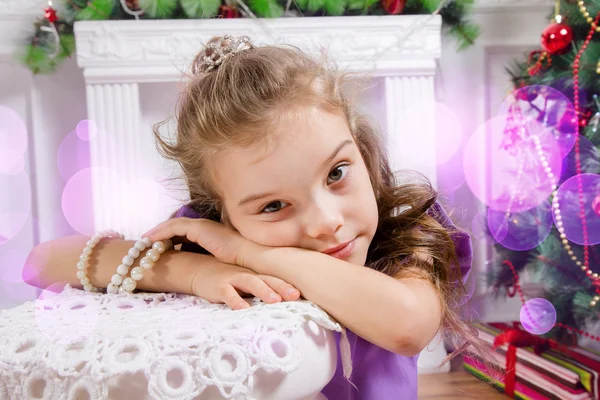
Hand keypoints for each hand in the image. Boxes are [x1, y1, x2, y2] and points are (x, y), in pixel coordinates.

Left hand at [142, 217, 261, 267]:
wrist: (248, 255)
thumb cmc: (237, 260)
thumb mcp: (218, 258)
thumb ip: (206, 257)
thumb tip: (196, 264)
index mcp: (208, 230)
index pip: (183, 229)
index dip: (170, 234)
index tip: (158, 242)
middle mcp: (203, 225)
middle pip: (175, 225)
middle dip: (160, 231)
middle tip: (145, 239)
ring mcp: (201, 225)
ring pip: (172, 224)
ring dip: (157, 231)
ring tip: (145, 239)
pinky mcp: (198, 229)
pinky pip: (174, 228)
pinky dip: (161, 232)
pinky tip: (151, 239)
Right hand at [192, 257, 300, 309]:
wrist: (198, 270)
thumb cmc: (227, 279)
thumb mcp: (245, 283)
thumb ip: (261, 290)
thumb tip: (283, 305)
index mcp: (256, 275)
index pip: (275, 279)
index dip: (288, 285)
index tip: (303, 294)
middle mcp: (247, 275)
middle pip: (267, 279)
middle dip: (282, 287)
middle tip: (295, 295)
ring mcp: (233, 279)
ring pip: (251, 283)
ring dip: (264, 291)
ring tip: (275, 301)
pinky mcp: (219, 286)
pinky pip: (228, 293)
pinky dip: (235, 300)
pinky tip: (243, 309)